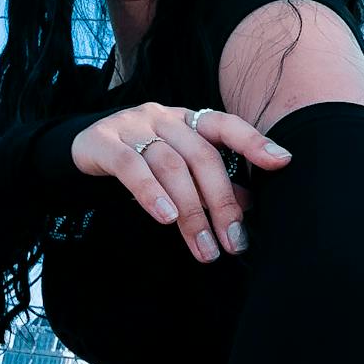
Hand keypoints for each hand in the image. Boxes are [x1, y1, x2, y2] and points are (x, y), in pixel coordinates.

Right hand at [70, 105, 290, 264]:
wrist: (81, 147)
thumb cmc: (140, 159)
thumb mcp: (178, 167)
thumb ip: (211, 183)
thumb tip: (248, 207)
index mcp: (188, 119)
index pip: (226, 125)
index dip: (254, 142)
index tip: (282, 162)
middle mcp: (165, 116)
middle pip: (202, 156)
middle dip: (222, 202)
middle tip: (232, 242)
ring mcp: (133, 125)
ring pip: (170, 167)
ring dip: (191, 211)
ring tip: (203, 247)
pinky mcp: (104, 142)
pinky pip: (131, 168)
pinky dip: (151, 193)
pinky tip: (165, 218)